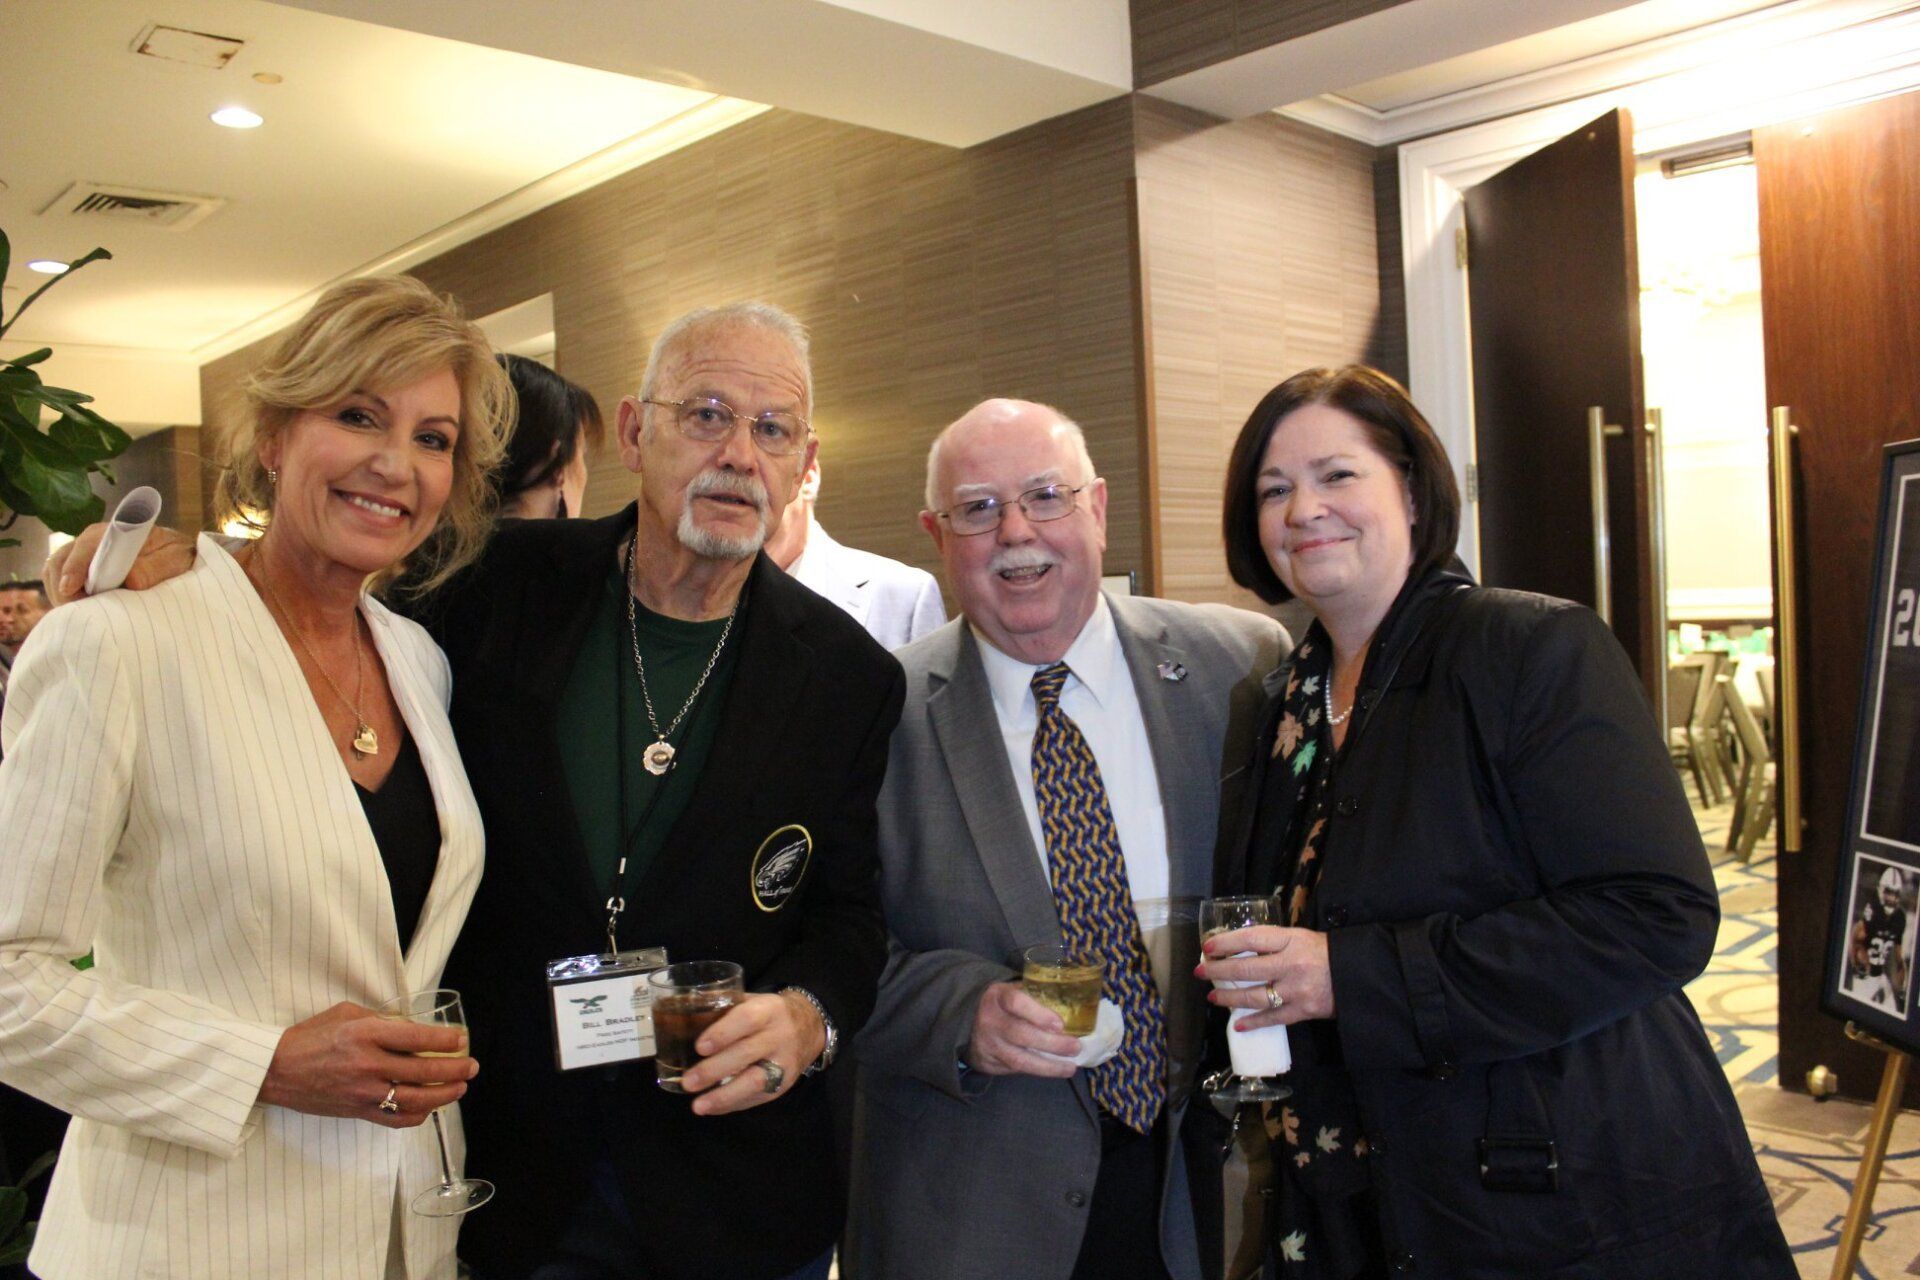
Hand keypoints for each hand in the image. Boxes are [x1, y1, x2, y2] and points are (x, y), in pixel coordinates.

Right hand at [45, 523, 196, 604]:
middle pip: (59, 561)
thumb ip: (155, 568)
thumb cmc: (175, 554)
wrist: (176, 553)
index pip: (84, 546)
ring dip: (60, 596)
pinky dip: (64, 598)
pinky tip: (79, 612)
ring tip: (79, 616)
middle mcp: (91, 542)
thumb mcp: (174, 558)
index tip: (70, 588)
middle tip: (76, 613)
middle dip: (61, 588)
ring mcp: (82, 556)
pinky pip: (60, 584)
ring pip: (54, 574)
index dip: (74, 567)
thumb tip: (131, 581)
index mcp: (112, 532)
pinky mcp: (80, 571)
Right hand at [257, 1002, 477, 1128]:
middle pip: (425, 1072)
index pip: (418, 1038)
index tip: (461, 1039)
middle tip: (471, 1065)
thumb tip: (412, 1027)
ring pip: (417, 1100)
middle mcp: (369, 1065)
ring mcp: (364, 1093)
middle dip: (456, 1069)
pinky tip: (429, 1107)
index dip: (446, 1040)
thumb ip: (381, 1020)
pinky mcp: (358, 1112)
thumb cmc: (309, 1037)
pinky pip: (396, 1119)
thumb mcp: (347, 1013)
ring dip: (445, 1095)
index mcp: (366, 1035)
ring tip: (460, 1087)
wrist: (275, 1070)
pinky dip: (418, 1115)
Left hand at [681, 991, 824, 1116]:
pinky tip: (712, 1107)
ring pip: (755, 1081)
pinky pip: (757, 1097)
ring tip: (698, 1106)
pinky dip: (732, 1104)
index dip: (723, 1033)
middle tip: (688, 1082)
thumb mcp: (751, 1000)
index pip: (746, 1019)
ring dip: (724, 1096)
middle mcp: (779, 1035)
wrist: (809, 1027)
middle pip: (746, 1054)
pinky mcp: (784, 1083)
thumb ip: (722, 1006)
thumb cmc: (767, 1013)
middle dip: (714, 1070)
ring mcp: (784, 1062)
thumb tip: (680, 1008)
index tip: (699, 1047)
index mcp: (768, 1010)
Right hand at [962, 981, 1082, 1077]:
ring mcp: (988, 1044)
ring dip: (1048, 1066)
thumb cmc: (1002, 1005)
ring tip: (1070, 1067)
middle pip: (1020, 1034)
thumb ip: (1035, 996)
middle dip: (1051, 1043)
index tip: (1060, 1024)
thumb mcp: (1012, 991)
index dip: (1038, 1013)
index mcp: (998, 996)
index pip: (1015, 1001)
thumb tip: (1074, 1004)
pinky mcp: (988, 1064)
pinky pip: (1015, 1070)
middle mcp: (990, 1020)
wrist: (966, 1021)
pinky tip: (1054, 1070)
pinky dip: (1037, 1071)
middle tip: (1075, 1047)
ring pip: (1018, 1059)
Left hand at [1196, 926, 1334, 1029]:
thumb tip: (1239, 948)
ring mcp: (1296, 990)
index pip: (1252, 939)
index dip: (1226, 943)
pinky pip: (1273, 1018)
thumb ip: (1273, 942)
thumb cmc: (1324, 952)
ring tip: (1213, 998)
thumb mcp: (1300, 937)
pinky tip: (1238, 1024)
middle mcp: (1290, 964)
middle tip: (1200, 972)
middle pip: (1246, 969)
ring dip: (1230, 998)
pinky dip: (1254, 1022)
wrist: (1355, 974)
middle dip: (1219, 971)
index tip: (1208, 947)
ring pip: (1255, 996)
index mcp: (1290, 940)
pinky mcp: (1303, 1011)